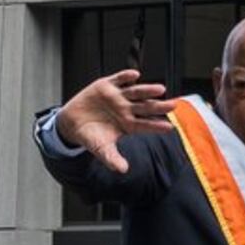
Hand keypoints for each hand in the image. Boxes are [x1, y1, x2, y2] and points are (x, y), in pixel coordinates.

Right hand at [53, 65, 175, 172]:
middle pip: (146, 107)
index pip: (146, 125)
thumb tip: (122, 170)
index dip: (157, 126)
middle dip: (159, 106)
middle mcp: (127, 109)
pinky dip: (126, 76)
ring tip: (160, 89)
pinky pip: (119, 79)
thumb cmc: (90, 136)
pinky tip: (134, 75)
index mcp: (129, 124)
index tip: (169, 128)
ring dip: (148, 90)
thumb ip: (112, 158)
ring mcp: (118, 97)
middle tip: (172, 105)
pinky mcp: (107, 86)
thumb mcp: (101, 149)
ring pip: (136, 92)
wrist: (72, 123)